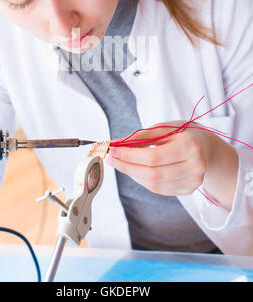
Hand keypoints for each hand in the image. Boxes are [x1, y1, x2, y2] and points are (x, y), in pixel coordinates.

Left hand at [107, 120, 237, 209]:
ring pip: (154, 185)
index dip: (130, 156)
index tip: (113, 150)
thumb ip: (142, 137)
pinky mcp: (189, 190)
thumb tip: (117, 144)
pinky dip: (143, 180)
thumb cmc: (184, 134)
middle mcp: (195, 167)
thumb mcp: (165, 127)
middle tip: (111, 159)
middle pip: (153, 174)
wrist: (208, 147)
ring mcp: (193, 182)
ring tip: (121, 163)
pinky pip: (160, 189)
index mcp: (190, 147)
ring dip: (133, 174)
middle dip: (127, 167)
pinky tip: (135, 170)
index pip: (153, 157)